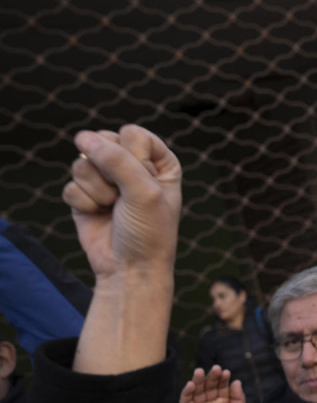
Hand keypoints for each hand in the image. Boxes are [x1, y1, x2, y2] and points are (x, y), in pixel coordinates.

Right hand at [63, 126, 182, 282]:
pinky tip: (98, 216)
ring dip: (97, 191)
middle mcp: (132, 165)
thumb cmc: (148, 232)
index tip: (144, 184)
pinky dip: (83, 203)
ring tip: (113, 208)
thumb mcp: (144, 192)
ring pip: (82, 162)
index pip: (133, 134)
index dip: (133, 158)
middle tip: (125, 198)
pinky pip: (71, 184)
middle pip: (103, 142)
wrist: (129, 268)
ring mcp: (106, 179)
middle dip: (109, 173)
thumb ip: (117, 160)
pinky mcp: (84, 194)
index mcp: (159, 161)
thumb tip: (82, 136)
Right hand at [179, 366, 246, 402]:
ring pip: (196, 392)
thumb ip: (238, 400)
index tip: (226, 372)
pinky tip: (190, 384)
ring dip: (197, 381)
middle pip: (208, 387)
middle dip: (211, 378)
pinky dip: (187, 393)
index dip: (223, 380)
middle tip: (215, 369)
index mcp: (222, 402)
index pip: (221, 387)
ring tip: (200, 372)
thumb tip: (237, 381)